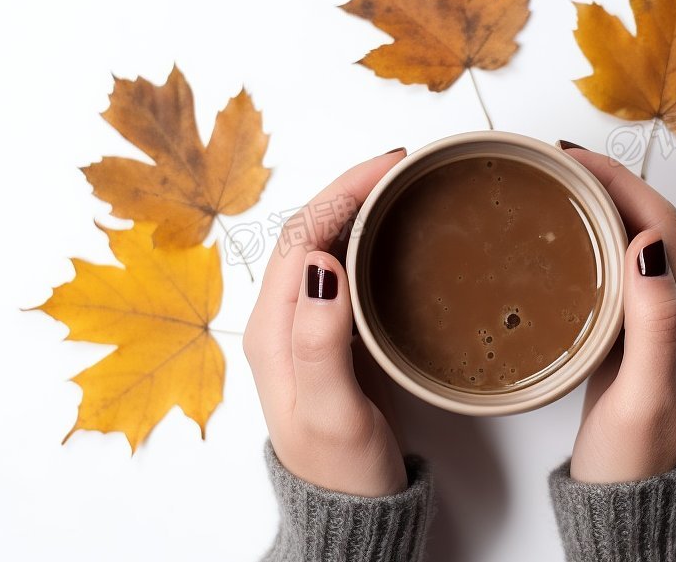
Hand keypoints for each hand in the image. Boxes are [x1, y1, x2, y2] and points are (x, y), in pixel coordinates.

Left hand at [243, 150, 407, 496]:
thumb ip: (320, 342)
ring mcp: (304, 328)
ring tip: (399, 187)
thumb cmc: (340, 467)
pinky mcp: (329, 339)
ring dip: (356, 209)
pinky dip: (365, 240)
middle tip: (402, 166)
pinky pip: (341, 271)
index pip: (301, 237)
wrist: (346, 510)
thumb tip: (323, 264)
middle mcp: (281, 321)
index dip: (341, 192)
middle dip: (350, 189)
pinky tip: (391, 236)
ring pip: (324, 247)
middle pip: (309, 232)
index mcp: (273, 330)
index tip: (388, 167)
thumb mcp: (331, 411)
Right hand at [561, 145, 675, 482]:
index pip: (661, 227)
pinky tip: (566, 241)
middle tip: (557, 161)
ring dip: (603, 207)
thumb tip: (645, 243)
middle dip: (610, 184)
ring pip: (635, 245)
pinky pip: (618, 272)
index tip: (574, 159)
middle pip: (652, 226)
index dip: (621, 184)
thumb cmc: (636, 463)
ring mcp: (659, 326)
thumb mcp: (645, 398)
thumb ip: (654, 325)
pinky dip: (594, 242)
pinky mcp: (634, 339)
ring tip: (559, 185)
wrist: (629, 510)